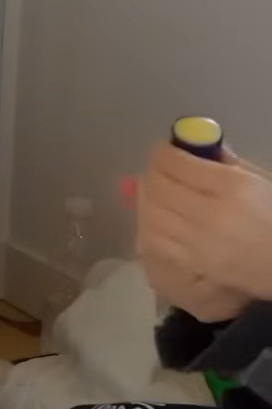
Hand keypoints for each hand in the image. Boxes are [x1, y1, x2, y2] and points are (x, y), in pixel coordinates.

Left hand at [136, 141, 271, 317]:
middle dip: (153, 172)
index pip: (177, 164)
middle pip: (159, 187)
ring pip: (151, 213)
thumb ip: (225, 162)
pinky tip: (159, 218)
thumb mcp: (262, 181)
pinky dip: (150, 225)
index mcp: (233, 188)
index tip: (163, 149)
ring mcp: (199, 243)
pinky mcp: (192, 264)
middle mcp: (212, 215)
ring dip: (148, 198)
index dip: (163, 152)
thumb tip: (192, 144)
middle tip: (158, 169)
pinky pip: (154, 240)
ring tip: (157, 192)